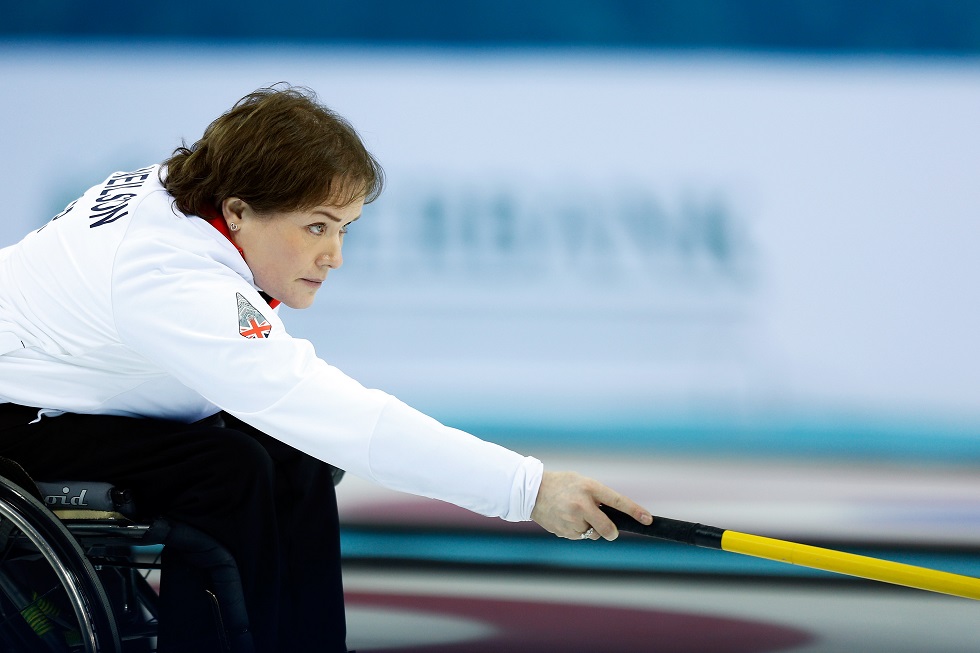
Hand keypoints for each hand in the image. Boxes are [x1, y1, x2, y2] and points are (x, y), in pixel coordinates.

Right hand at [530, 470, 651, 540]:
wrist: (532, 491)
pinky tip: (566, 519)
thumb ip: (598, 497)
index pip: (617, 501)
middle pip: (607, 528)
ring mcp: (572, 520)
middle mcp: (582, 505)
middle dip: (611, 532)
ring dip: (590, 528)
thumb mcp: (583, 483)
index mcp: (589, 488)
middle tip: (610, 531)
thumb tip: (613, 518)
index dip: (634, 511)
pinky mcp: (565, 531)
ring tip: (575, 514)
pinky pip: (579, 536)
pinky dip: (577, 530)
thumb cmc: (563, 484)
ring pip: (592, 534)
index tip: (648, 519)